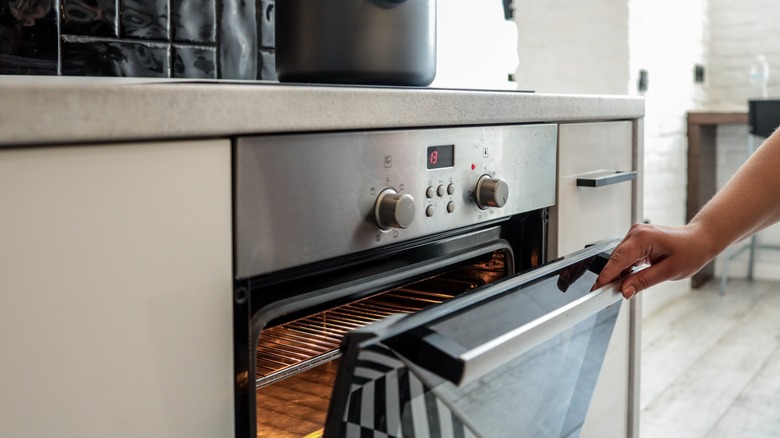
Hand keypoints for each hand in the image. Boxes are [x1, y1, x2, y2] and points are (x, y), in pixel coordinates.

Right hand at [592, 223, 715, 297]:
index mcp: (643, 237)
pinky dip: (625, 269)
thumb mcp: (669, 271)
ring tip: (618, 290)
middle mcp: (636, 233)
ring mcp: (636, 235)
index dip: (606, 276)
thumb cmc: (691, 251)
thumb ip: (644, 281)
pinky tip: (627, 279)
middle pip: (616, 259)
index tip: (597, 289)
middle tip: (606, 296)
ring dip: (618, 274)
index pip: (618, 259)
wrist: (701, 240)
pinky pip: (625, 256)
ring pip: (619, 258)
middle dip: (610, 277)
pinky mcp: (637, 240)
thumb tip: (625, 290)